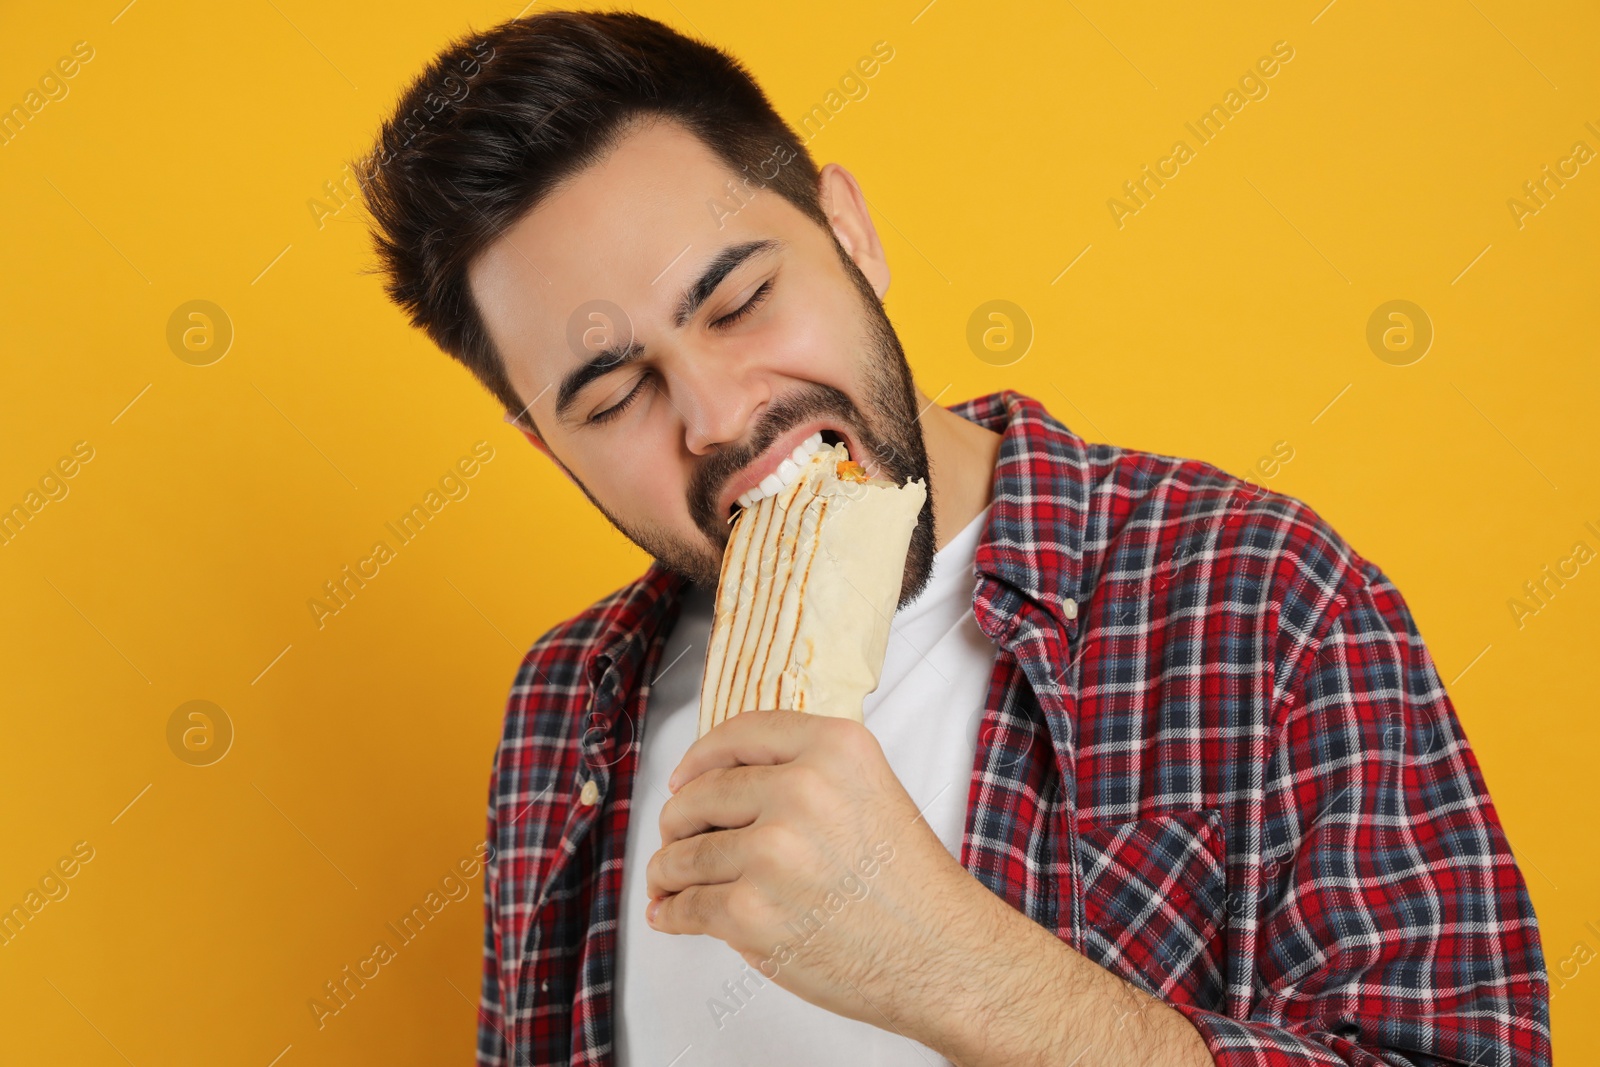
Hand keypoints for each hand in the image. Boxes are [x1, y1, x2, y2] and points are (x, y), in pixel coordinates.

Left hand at [644, 708, 989, 1035]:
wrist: (941, 957)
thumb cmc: (911, 886)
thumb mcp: (872, 790)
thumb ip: (809, 772)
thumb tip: (725, 783)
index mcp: (835, 749)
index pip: (740, 733)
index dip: (700, 758)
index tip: (686, 776)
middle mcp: (801, 790)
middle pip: (700, 794)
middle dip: (678, 821)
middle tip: (674, 837)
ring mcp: (771, 852)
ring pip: (685, 853)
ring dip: (666, 871)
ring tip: (666, 881)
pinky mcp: (750, 912)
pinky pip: (687, 906)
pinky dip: (671, 912)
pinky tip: (670, 914)